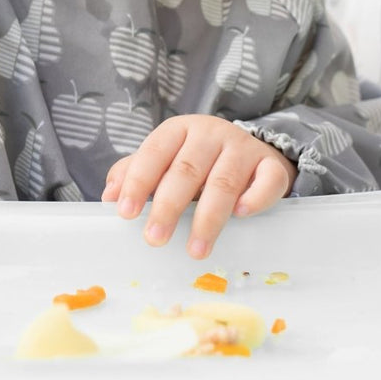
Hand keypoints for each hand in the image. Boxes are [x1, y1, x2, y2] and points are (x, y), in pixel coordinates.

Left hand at [101, 115, 295, 258]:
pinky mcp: (271, 166)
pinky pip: (267, 181)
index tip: (125, 213)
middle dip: (168, 206)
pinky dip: (254, 198)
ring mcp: (243, 148)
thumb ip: (135, 172)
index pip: (154, 152)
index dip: (138, 182)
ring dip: (208, 218)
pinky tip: (241, 215)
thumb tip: (109, 196)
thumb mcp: (166, 158)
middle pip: (187, 170)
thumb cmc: (199, 160)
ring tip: (195, 250)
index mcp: (179, 130)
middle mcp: (210, 134)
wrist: (253, 151)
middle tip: (154, 238)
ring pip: (224, 182)